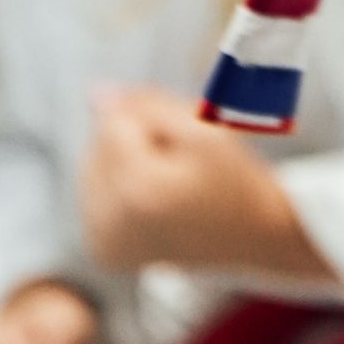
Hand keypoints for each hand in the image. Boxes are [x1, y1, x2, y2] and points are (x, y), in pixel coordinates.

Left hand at [80, 87, 335, 284]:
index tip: (181, 140)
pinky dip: (118, 188)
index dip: (150, 121)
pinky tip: (152, 198)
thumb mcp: (205, 130)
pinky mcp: (103, 251)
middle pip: (99, 144)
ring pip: (91, 167)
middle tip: (180, 162)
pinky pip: (94, 195)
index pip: (114, 120)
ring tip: (168, 182)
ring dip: (124, 163)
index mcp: (138, 190)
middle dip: (134, 142)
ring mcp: (104, 242)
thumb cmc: (234, 180)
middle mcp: (111, 223)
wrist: (252, 236)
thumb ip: (148, 105)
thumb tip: (96, 92)